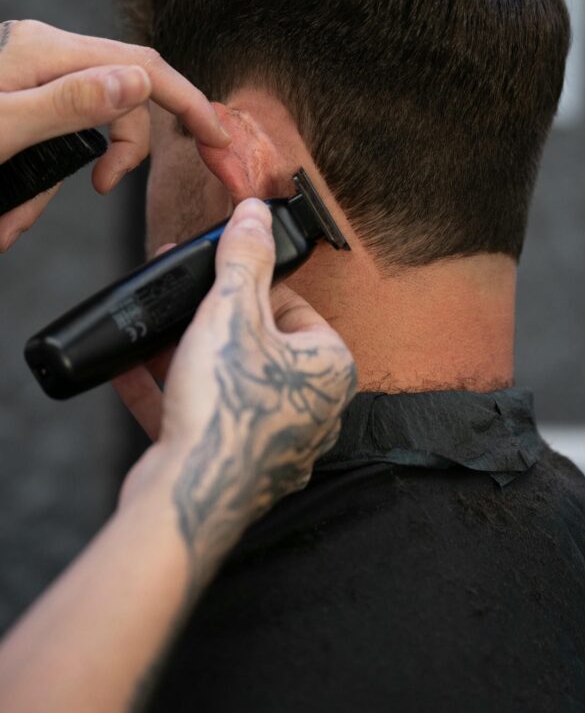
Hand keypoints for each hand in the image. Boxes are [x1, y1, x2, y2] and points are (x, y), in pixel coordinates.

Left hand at [0, 19, 228, 249]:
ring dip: (60, 180)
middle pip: (122, 100)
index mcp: (47, 52)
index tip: (216, 140)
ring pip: (85, 126)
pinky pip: (52, 137)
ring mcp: (33, 74)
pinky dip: (38, 179)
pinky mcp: (20, 96)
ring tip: (13, 219)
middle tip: (101, 187)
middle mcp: (45, 55)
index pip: (143, 67)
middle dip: (120, 151)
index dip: (189, 102)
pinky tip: (9, 209)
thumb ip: (71, 103)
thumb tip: (139, 82)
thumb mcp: (3, 127)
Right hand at [115, 199, 356, 582]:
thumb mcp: (231, 313)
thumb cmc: (227, 408)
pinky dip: (168, 392)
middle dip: (212, 320)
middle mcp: (311, 411)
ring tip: (151, 325)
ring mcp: (272, 443)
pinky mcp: (231, 466)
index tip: (218, 273)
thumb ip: (244, 259)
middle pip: (257, 345)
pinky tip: (128, 368)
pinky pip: (201, 417)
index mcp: (329, 371)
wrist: (188, 500)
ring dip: (186, 354)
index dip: (253, 286)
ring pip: (227, 382)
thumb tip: (256, 213)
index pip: (296, 309)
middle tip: (181, 296)